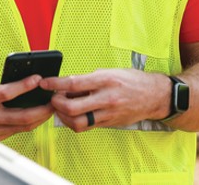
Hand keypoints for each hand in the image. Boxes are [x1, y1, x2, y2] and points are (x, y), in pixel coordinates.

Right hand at [0, 50, 55, 140]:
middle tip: (53, 100)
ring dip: (39, 119)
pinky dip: (28, 125)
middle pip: (22, 116)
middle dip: (42, 109)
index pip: (8, 93)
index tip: (38, 80)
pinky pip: (16, 132)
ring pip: (22, 127)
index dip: (25, 86)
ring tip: (50, 109)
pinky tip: (36, 118)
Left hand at [41, 69, 169, 132]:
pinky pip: (87, 126)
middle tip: (53, 98)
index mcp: (105, 80)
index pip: (73, 83)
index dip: (55, 84)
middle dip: (57, 104)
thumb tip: (68, 84)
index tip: (45, 83)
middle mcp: (106, 98)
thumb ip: (89, 79)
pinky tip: (72, 115)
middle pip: (72, 107)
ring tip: (61, 108)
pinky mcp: (109, 123)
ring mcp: (108, 113)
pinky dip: (75, 122)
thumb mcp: (110, 72)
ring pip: (78, 122)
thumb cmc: (132, 80)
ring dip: (64, 116)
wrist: (153, 96)